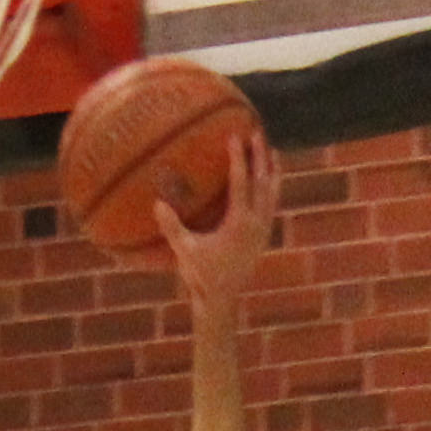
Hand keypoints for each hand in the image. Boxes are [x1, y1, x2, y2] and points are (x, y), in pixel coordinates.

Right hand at [155, 126, 277, 313]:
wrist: (222, 298)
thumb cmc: (201, 274)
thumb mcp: (185, 250)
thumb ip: (172, 227)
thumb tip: (157, 203)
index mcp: (239, 223)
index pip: (241, 183)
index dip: (238, 158)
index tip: (235, 136)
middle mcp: (256, 223)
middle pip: (262, 182)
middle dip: (259, 156)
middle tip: (256, 132)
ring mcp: (263, 229)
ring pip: (273, 193)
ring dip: (272, 170)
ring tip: (272, 151)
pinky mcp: (263, 235)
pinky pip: (272, 205)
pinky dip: (272, 188)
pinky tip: (269, 180)